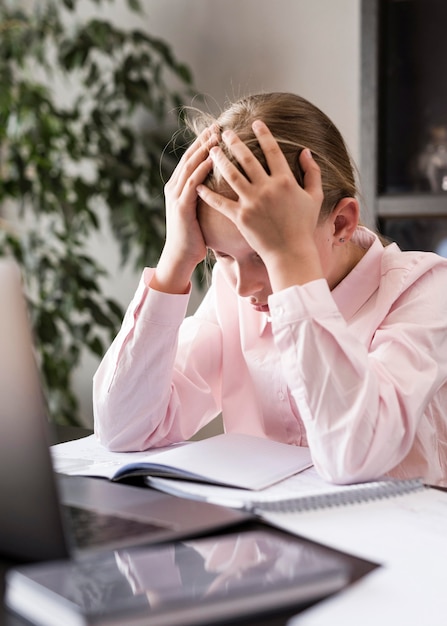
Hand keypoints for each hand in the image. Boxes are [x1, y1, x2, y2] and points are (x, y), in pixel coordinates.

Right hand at [151, 127, 217, 293]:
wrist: (180, 257)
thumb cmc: (194, 237)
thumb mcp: (200, 212)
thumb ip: (208, 196)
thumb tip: (226, 186)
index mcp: (179, 188)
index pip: (192, 160)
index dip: (203, 144)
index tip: (217, 130)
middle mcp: (175, 188)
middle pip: (190, 157)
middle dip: (203, 141)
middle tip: (217, 126)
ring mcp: (176, 196)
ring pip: (190, 166)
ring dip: (203, 150)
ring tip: (216, 136)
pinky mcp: (181, 206)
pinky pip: (192, 183)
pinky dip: (201, 169)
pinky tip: (213, 159)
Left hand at [196, 120, 324, 289]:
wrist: (291, 252)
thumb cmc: (303, 226)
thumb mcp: (314, 197)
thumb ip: (313, 172)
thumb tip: (306, 152)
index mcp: (286, 181)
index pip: (273, 151)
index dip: (264, 134)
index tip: (255, 123)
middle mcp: (268, 188)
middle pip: (247, 158)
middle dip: (234, 142)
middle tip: (224, 133)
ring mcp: (253, 202)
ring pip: (231, 175)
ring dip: (219, 160)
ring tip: (211, 151)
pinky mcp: (241, 217)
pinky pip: (220, 202)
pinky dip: (208, 193)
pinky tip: (199, 185)